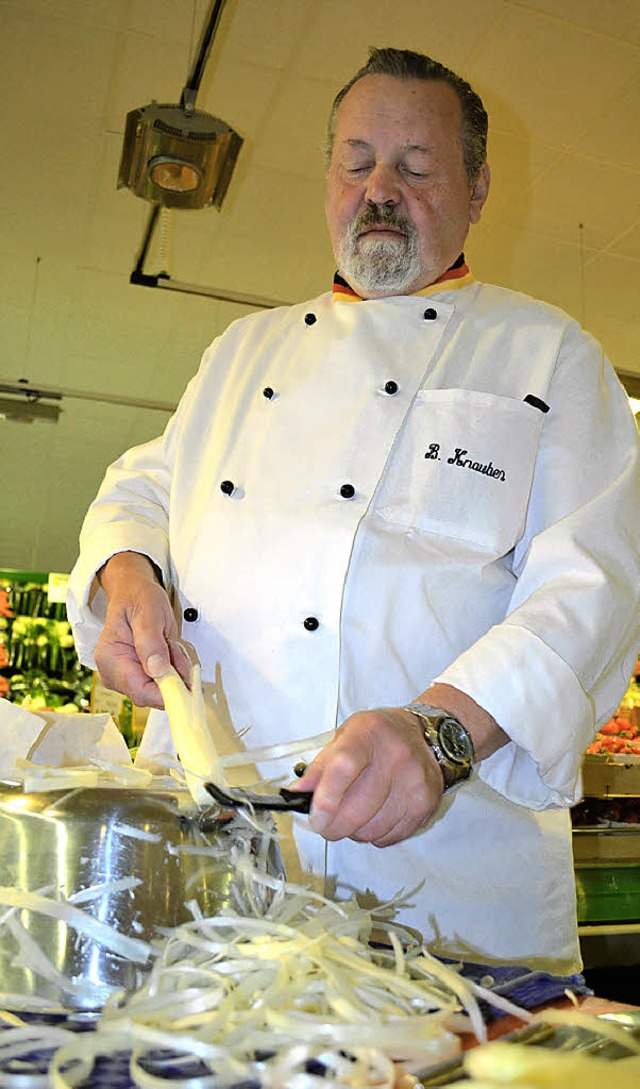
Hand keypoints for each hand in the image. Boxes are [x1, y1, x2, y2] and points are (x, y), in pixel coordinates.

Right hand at [94, 553, 189, 707]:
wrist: (134, 594)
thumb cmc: (137, 598)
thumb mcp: (148, 612)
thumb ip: (152, 641)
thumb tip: (158, 670)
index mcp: (110, 658)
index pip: (140, 691)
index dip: (166, 693)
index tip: (188, 683)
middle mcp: (114, 673)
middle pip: (153, 694)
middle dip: (173, 675)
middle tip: (173, 647)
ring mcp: (126, 677)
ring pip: (162, 689)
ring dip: (174, 669)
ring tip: (168, 642)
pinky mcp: (138, 677)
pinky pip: (164, 682)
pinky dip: (173, 668)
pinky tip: (168, 649)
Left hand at [292, 708, 443, 846]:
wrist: (423, 735)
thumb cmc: (378, 737)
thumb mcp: (345, 737)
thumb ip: (320, 766)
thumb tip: (298, 794)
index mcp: (368, 734)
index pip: (343, 768)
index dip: (325, 799)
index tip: (316, 817)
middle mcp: (395, 756)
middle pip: (356, 809)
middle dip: (333, 826)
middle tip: (326, 824)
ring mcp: (414, 781)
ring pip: (371, 829)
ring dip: (354, 831)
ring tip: (354, 814)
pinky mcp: (426, 803)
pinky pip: (390, 837)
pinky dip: (375, 835)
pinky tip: (375, 816)